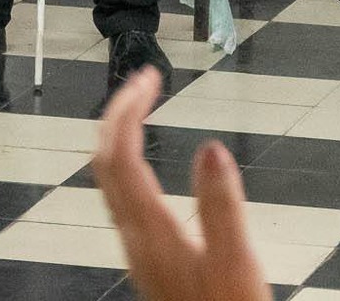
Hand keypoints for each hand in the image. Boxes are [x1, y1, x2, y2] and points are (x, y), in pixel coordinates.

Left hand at [93, 68, 271, 300]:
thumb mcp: (235, 263)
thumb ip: (221, 205)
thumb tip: (210, 147)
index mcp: (150, 233)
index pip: (120, 156)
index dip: (128, 109)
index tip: (150, 76)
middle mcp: (134, 238)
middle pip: (104, 162)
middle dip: (118, 113)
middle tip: (146, 79)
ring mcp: (137, 249)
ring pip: (109, 179)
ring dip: (120, 136)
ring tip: (143, 107)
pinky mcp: (148, 257)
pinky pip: (123, 195)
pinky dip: (130, 161)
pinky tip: (150, 163)